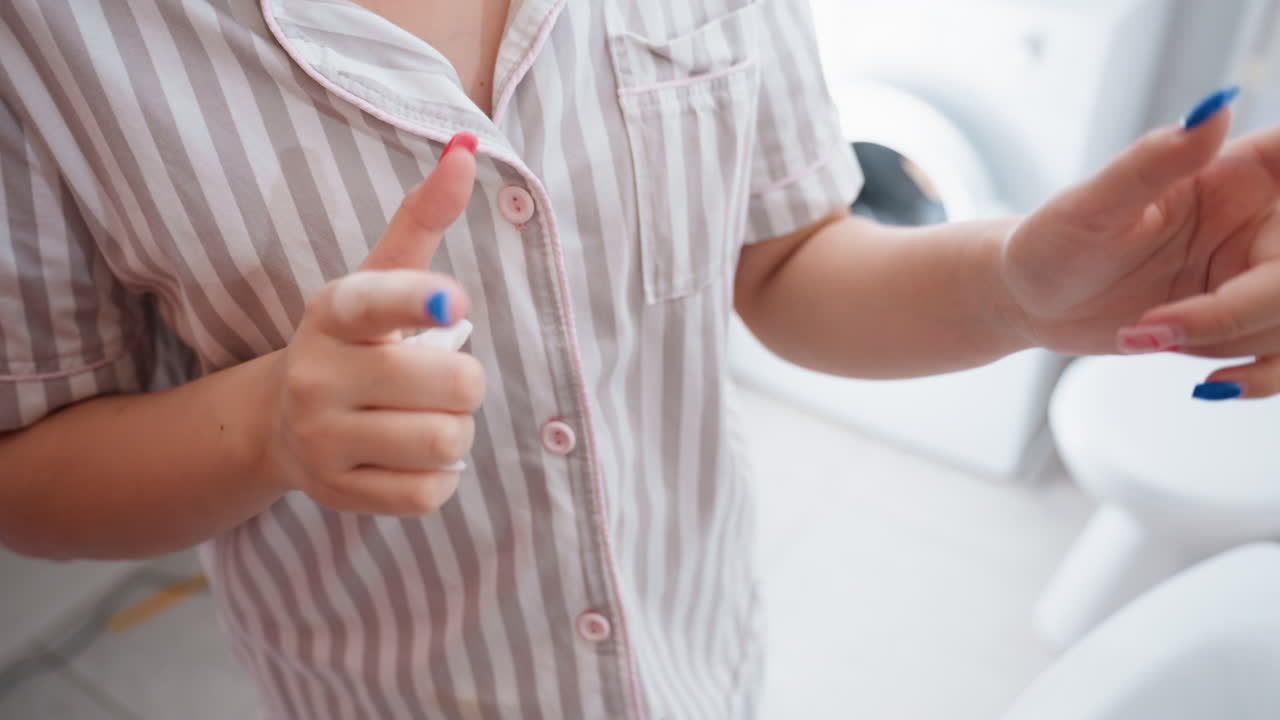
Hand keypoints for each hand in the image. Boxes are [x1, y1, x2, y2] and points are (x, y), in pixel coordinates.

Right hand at [266, 133, 485, 514]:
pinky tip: (412, 455)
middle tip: (444, 379)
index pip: (376, 301)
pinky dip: (439, 476)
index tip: (453, 304)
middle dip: (467, 382)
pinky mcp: (338, 493)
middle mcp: (317, 375)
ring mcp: (323, 439)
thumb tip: (468, 151)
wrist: (283, 425)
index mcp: (333, 312)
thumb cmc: (356, 341)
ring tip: (429, 417)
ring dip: (457, 431)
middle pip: (452, 385)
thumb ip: (422, 218)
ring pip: (446, 441)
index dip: (419, 302)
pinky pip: (430, 492)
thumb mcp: (378, 278)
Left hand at [1003, 88, 1279, 397]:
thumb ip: (1153, 161)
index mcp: (1241, 173)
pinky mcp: (1249, 321)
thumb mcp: (1092, 204)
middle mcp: (1265, 221)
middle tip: (1163, 323)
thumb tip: (1214, 109)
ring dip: (1230, 341)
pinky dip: (1262, 377)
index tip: (1268, 244)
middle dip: (1247, 307)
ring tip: (1147, 332)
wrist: (1033, 302)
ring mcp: (1261, 273)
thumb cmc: (1051, 242)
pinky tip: (1213, 385)